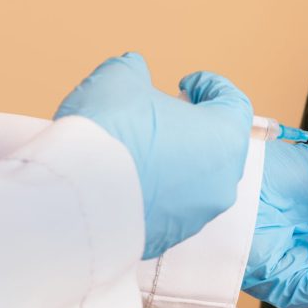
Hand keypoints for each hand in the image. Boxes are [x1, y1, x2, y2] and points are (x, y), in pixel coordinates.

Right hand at [55, 53, 251, 259]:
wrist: (74, 198)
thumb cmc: (108, 133)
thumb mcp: (120, 79)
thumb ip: (136, 71)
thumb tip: (135, 72)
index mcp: (225, 136)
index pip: (233, 103)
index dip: (209, 86)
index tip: (186, 84)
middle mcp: (223, 179)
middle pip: (219, 144)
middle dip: (193, 125)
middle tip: (163, 114)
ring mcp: (200, 213)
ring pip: (197, 179)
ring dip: (176, 160)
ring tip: (140, 147)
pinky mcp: (172, 236)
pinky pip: (173, 206)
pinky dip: (159, 190)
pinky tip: (128, 179)